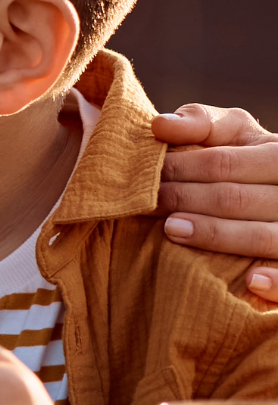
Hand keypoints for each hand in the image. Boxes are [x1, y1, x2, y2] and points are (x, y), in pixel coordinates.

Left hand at [153, 104, 277, 296]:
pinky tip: (250, 281)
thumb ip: (201, 123)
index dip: (177, 169)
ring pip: (263, 236)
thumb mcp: (236, 135)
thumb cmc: (251, 164)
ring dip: (217, 236)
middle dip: (184, 201)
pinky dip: (276, 281)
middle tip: (144, 205)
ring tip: (172, 230)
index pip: (222, 163)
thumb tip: (160, 126)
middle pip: (235, 199)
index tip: (140, 177)